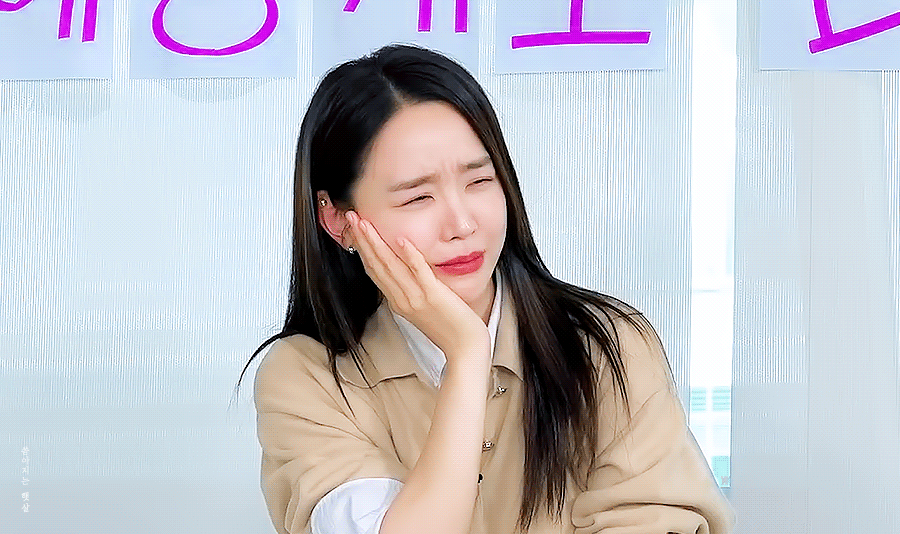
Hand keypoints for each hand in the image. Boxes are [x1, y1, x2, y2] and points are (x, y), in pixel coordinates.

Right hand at [345, 211, 490, 360]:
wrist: (465, 348)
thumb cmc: (449, 329)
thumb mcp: (423, 309)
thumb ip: (412, 291)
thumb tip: (407, 272)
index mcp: (398, 301)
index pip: (374, 270)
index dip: (362, 248)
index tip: (355, 229)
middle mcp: (402, 299)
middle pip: (377, 264)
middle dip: (363, 239)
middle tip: (352, 217)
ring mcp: (417, 298)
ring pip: (391, 265)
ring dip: (377, 242)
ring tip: (365, 223)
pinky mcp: (434, 296)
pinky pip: (420, 272)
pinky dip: (410, 255)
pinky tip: (401, 239)